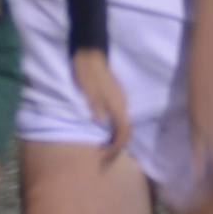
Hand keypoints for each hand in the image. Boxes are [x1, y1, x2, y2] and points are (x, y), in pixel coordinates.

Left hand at [70, 49, 131, 164]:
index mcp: (117, 103)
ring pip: (124, 126)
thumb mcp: (87, 88)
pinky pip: (120, 120)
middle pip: (126, 131)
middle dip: (118, 147)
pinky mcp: (115, 99)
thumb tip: (101, 122)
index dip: (117, 147)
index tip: (106, 157)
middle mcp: (122, 104)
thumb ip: (95, 105)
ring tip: (105, 150)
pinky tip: (105, 135)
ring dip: (117, 140)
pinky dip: (115, 131)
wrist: (90, 53)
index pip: (123, 131)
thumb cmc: (86, 70)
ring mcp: (120, 101)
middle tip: (105, 160)